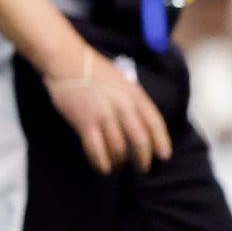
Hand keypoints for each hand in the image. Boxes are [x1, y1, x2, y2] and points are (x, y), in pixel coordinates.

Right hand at [43, 45, 172, 174]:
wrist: (68, 62)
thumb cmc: (94, 71)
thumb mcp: (122, 82)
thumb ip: (132, 101)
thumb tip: (138, 124)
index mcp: (135, 95)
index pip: (154, 123)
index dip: (161, 142)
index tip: (163, 156)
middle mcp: (123, 106)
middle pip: (140, 140)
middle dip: (143, 159)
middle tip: (142, 168)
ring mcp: (104, 115)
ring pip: (118, 148)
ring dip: (120, 162)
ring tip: (118, 167)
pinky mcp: (85, 123)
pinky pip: (96, 150)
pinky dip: (101, 163)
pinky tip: (103, 168)